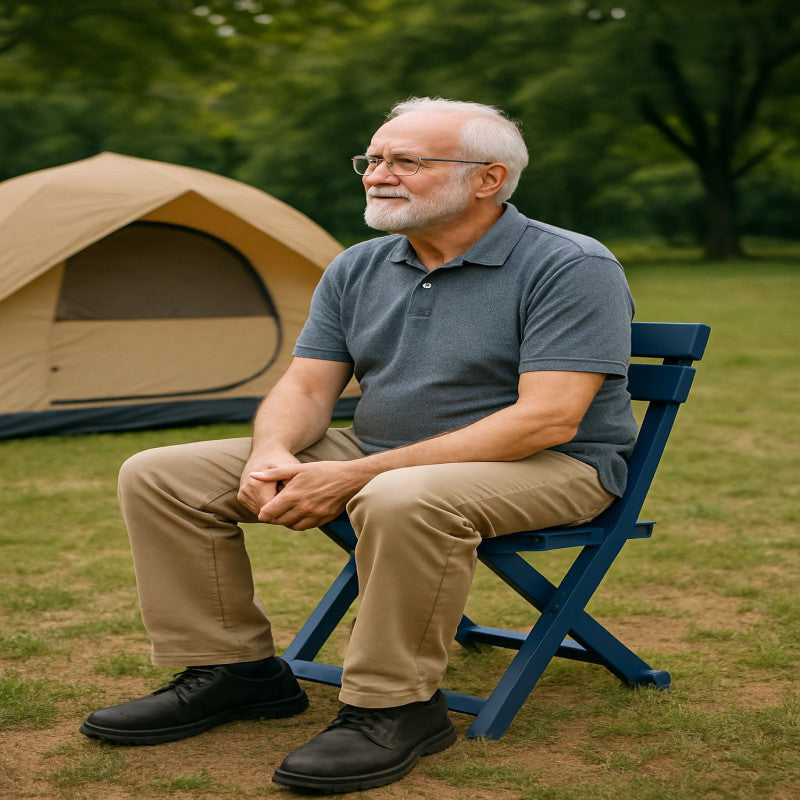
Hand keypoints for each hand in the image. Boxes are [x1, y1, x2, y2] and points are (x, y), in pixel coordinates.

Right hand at [237, 453, 300, 516]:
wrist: (266, 450)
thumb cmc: (281, 459)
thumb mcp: (289, 467)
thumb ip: (289, 483)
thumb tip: (291, 500)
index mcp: (256, 485)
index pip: (273, 510)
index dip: (287, 508)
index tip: (296, 500)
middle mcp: (246, 491)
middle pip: (267, 513)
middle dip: (280, 509)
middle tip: (291, 498)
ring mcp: (242, 495)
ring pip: (262, 513)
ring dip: (273, 508)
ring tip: (281, 494)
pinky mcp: (241, 497)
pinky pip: (257, 508)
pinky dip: (266, 505)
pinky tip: (274, 494)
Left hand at [249, 460, 371, 530]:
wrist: (349, 478)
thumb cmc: (322, 470)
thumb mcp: (297, 468)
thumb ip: (274, 474)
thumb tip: (253, 476)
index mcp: (292, 495)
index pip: (268, 512)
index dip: (263, 512)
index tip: (265, 507)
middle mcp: (302, 508)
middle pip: (278, 521)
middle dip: (273, 517)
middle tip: (274, 509)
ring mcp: (313, 516)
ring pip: (291, 526)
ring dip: (285, 521)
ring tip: (286, 511)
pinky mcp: (322, 520)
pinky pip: (304, 527)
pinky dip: (298, 523)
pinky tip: (299, 513)